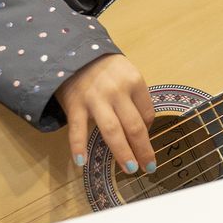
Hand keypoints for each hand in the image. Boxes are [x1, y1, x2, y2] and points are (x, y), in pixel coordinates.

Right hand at [55, 54, 156, 173]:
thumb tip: (144, 128)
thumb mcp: (128, 74)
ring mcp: (95, 99)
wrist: (74, 53)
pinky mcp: (75, 105)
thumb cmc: (106, 68)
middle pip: (134, 126)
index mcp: (135, 82)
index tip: (145, 143)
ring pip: (112, 131)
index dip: (149, 131)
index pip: (147, 113)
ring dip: (122, 152)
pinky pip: (78, 130)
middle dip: (143, 149)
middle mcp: (117, 91)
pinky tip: (82, 163)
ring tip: (130, 169)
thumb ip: (136, 98)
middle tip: (149, 167)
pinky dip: (78, 147)